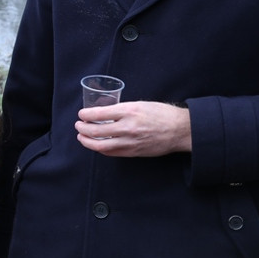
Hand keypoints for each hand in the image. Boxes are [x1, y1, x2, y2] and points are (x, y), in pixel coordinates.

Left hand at [75, 101, 191, 156]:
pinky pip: (111, 152)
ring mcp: (130, 142)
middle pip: (95, 131)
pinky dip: (100, 149)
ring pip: (100, 145)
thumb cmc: (162, 114)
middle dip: (82, 129)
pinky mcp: (134, 152)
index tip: (81, 114)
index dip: (85, 115)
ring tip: (82, 137)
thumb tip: (104, 113)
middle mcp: (128, 127)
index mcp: (129, 111)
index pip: (99, 114)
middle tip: (78, 126)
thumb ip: (122, 109)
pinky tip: (96, 145)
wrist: (180, 130)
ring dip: (87, 141)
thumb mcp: (140, 104)